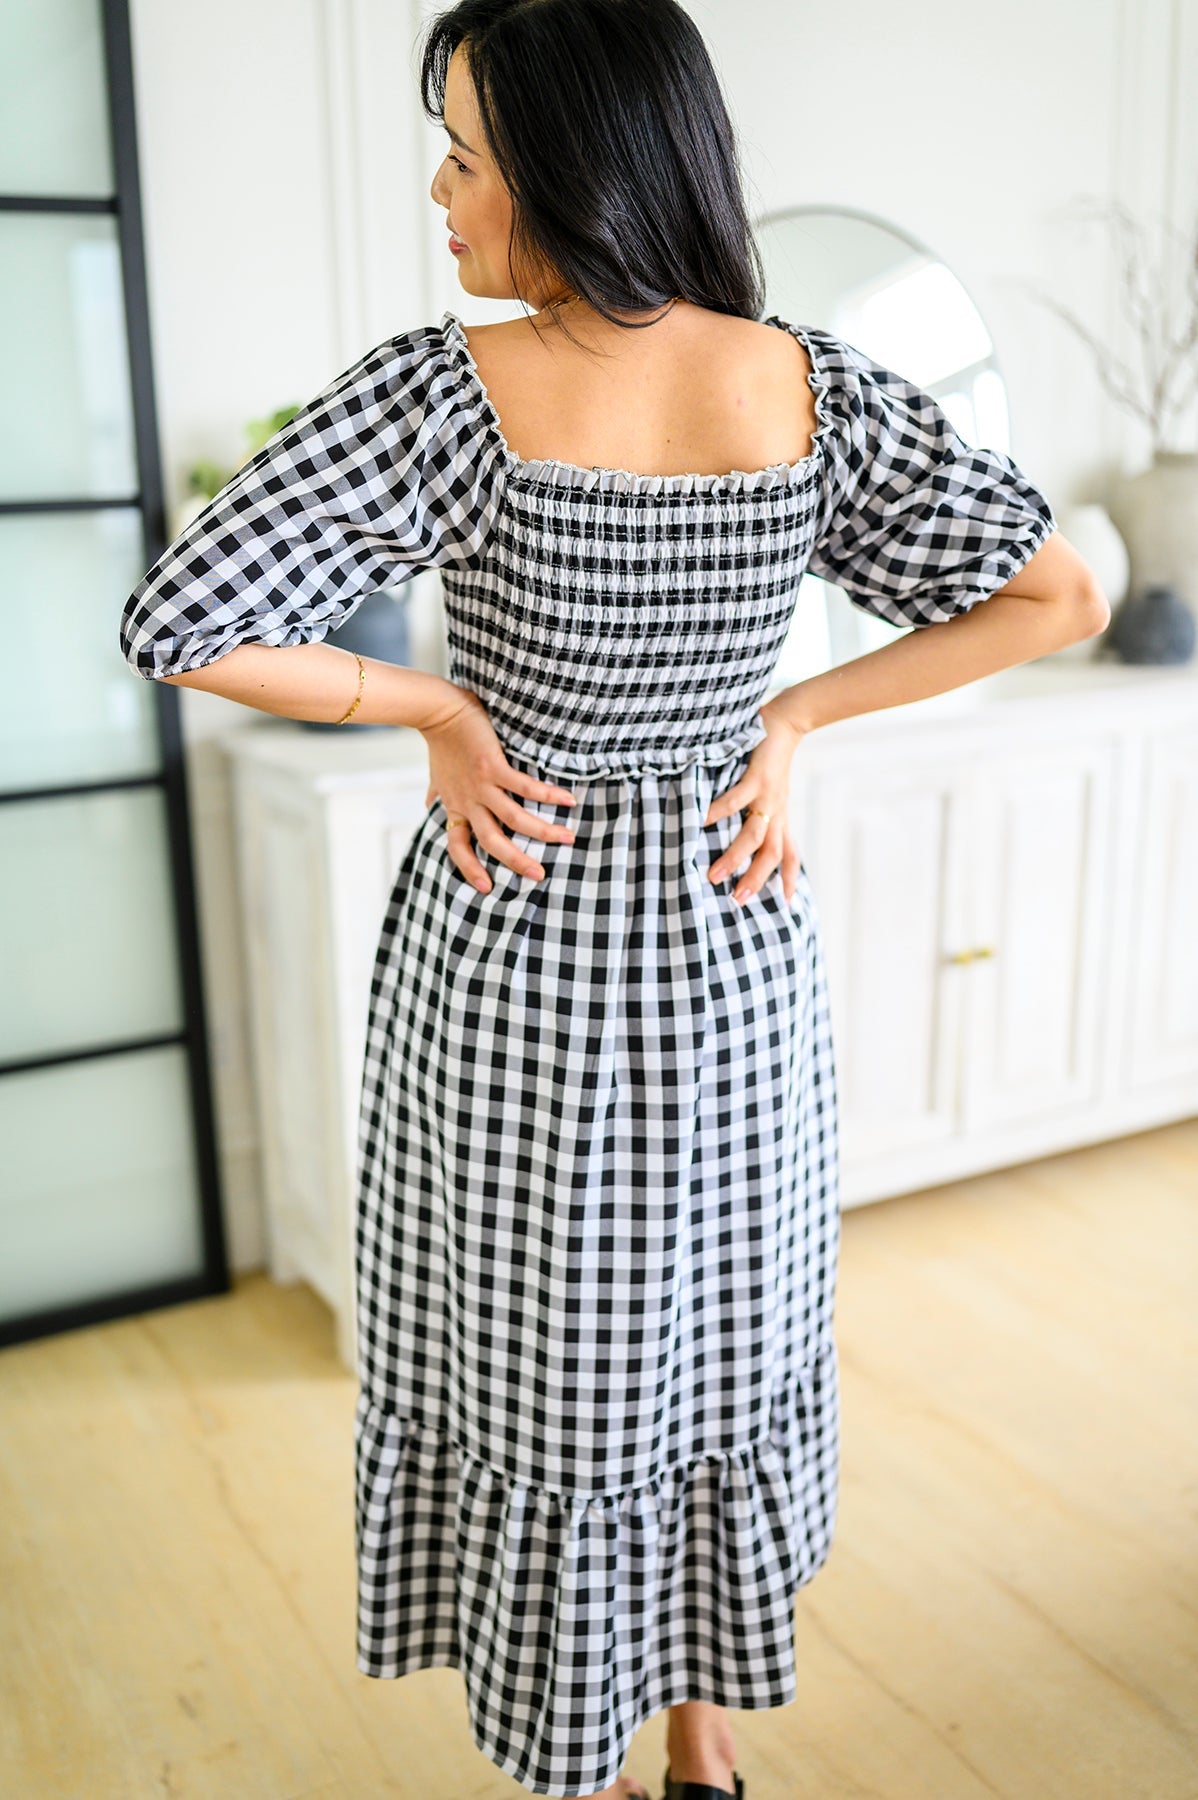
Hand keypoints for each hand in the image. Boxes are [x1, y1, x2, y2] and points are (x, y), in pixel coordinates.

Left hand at [422, 688, 578, 892]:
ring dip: (543, 831)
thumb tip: (429, 804)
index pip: (459, 847)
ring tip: (567, 838)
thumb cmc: (440, 742)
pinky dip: (548, 795)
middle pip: (492, 841)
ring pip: (514, 819)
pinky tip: (568, 800)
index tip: (487, 888)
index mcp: (456, 806)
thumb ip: (436, 793)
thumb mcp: (436, 775)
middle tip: (539, 876)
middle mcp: (469, 801)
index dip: (470, 869)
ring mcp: (481, 786)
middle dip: (517, 861)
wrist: (438, 711)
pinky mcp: (494, 766)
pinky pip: (524, 788)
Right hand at [704, 701, 807, 903]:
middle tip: (736, 901)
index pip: (790, 855)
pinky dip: (717, 813)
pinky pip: (736, 801)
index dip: (790, 880)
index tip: (785, 905)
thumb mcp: (773, 792)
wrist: (788, 723)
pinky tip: (700, 822)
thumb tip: (744, 830)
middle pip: (772, 855)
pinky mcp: (758, 778)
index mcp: (781, 818)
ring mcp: (768, 796)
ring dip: (735, 857)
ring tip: (714, 875)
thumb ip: (762, 812)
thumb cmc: (773, 758)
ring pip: (755, 836)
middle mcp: (778, 812)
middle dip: (755, 879)